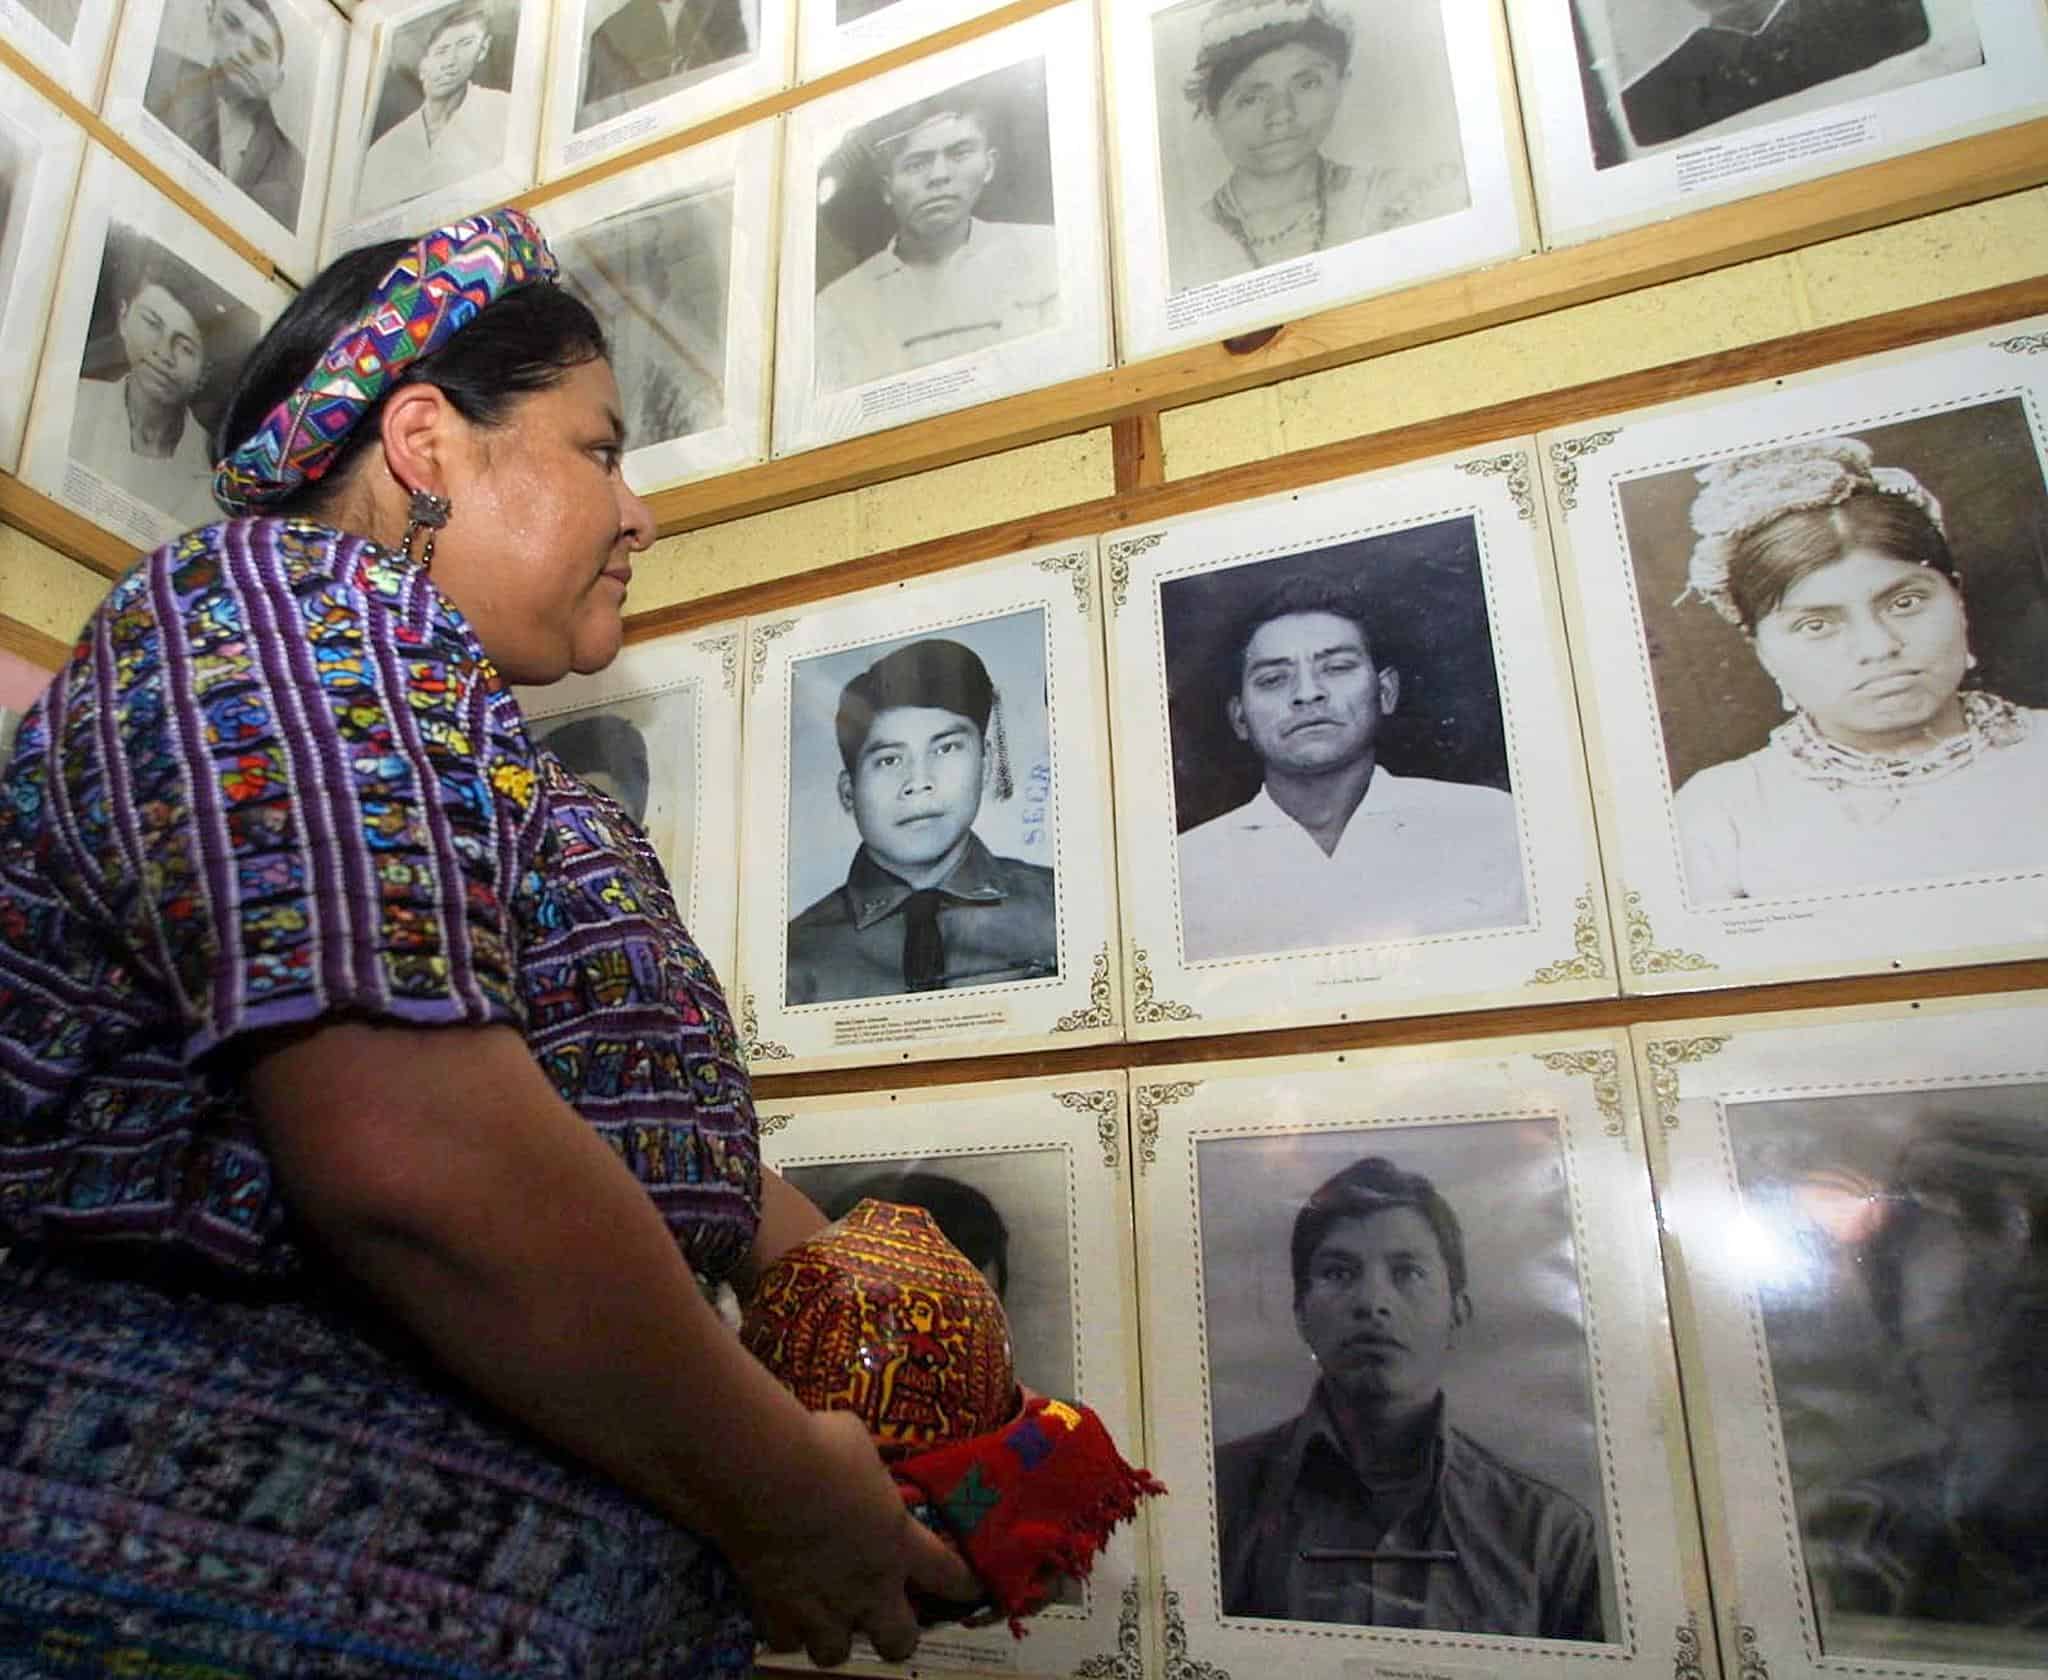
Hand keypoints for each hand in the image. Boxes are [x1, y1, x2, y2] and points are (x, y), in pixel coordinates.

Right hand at [732, 1409, 980, 1668]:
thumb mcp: (857, 1442)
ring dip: (831, 1637)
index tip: (970, 1587)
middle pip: (898, 1642)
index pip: (949, 1576)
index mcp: (899, 1541)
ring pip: (834, 1654)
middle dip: (895, 1634)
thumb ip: (864, 1464)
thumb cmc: (819, 1445)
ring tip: (824, 1617)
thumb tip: (850, 1449)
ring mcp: (820, 1605)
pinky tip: (779, 1610)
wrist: (765, 1474)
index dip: (964, 1585)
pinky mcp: (775, 1611)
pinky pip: (783, 1642)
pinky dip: (783, 1630)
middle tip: (882, 1615)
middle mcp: (867, 1584)